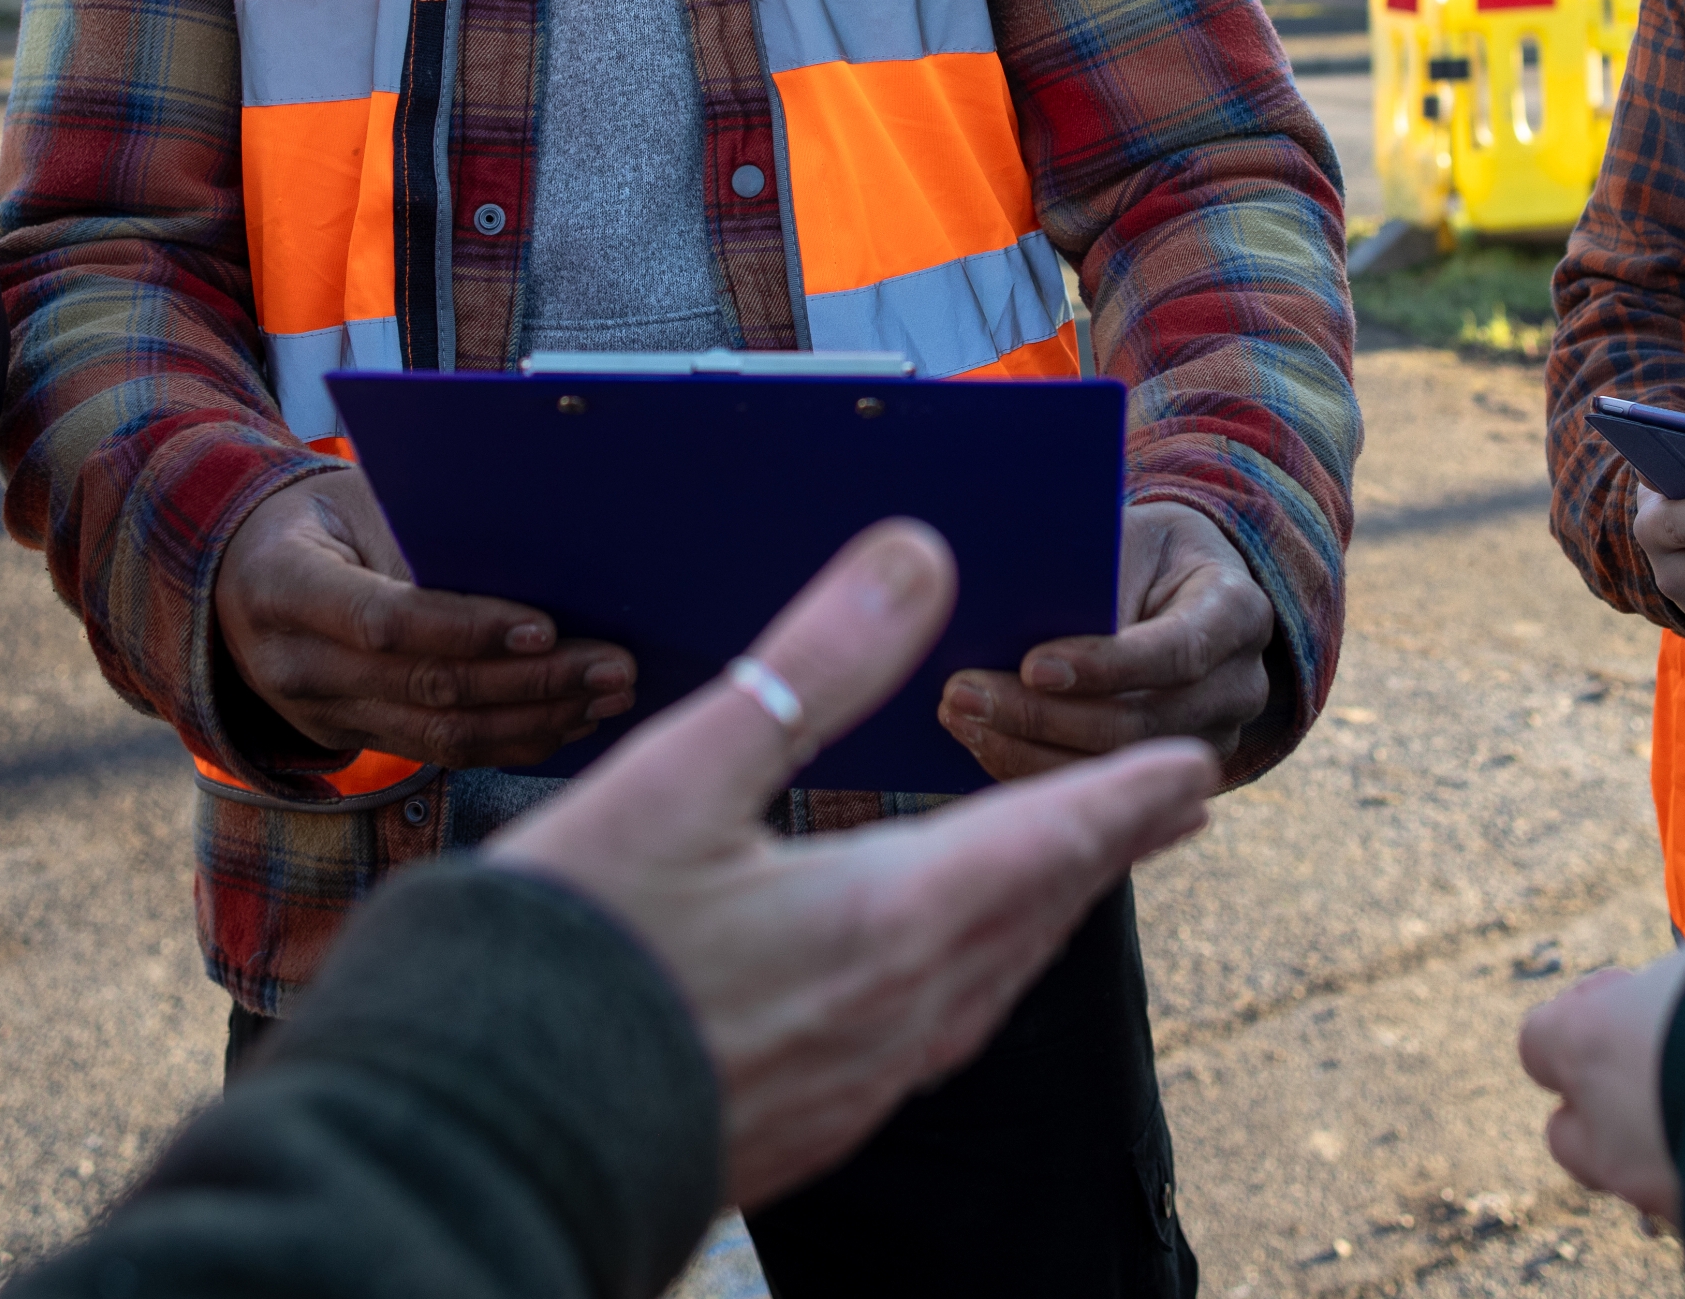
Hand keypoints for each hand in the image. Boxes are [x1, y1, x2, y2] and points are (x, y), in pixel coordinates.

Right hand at [213, 467, 633, 770]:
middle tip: (613, 666)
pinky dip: (510, 740)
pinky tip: (567, 720)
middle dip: (532, 682)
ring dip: (536, 719)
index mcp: (284, 586)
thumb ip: (422, 532)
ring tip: (608, 695)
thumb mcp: (353, 498)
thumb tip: (536, 560)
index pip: (384, 620)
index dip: (467, 629)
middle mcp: (294, 664)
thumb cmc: (316, 517)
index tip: (546, 627)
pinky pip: (439, 755)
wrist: (235, 574)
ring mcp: (318, 715)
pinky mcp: (350, 740)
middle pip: (428, 687)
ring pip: (441, 736)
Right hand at [498, 520, 1220, 1207]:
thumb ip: (812, 662)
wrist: (486, 1128)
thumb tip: (920, 555)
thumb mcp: (686, 772)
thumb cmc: (573, 943)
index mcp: (887, 917)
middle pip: (1037, 914)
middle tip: (1173, 809)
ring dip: (1042, 920)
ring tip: (1069, 883)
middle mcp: (897, 1013)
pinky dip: (968, 986)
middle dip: (1105, 850)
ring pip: (987, 987)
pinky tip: (935, 988)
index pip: (1049, 841)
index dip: (1128, 796)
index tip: (1198, 768)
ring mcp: (854, 1084)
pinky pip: (928, 1043)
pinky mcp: (805, 1128)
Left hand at [936, 499, 1272, 780]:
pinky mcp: (1178, 776)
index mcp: (1238, 611)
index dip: (1107, 665)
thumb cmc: (1142, 551)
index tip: (1033, 666)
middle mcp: (1240, 684)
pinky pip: (1104, 786)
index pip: (1180, 650)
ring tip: (961, 718)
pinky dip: (1036, 767)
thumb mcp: (1125, 537)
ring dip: (1028, 749)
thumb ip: (1088, 575)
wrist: (1182, 584)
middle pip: (1142, 722)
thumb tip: (1003, 611)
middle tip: (964, 694)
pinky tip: (982, 742)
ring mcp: (1215, 738)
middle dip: (1045, 716)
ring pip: (1118, 767)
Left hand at [1519, 868, 1684, 1220]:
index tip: (1633, 999)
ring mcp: (1651, 1190)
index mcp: (1589, 1045)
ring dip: (1659, 1146)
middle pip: (1571, 1131)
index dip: (1583, 1020)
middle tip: (1669, 1067)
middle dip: (1608, 1105)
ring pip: (1631, 1178)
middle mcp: (1604, 1130)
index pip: (1539, 1043)